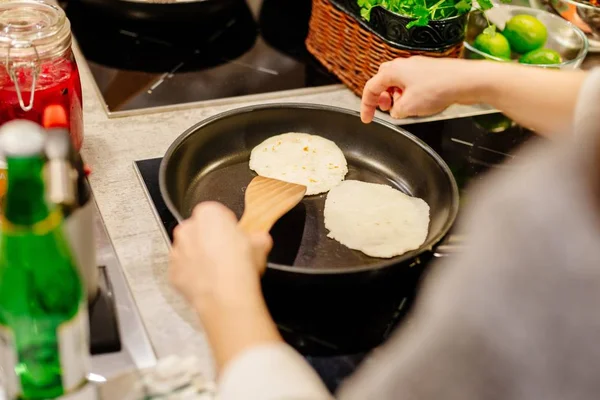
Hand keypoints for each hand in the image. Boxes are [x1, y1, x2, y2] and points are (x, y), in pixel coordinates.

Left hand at [169, 201, 281, 370]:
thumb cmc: (240, 266)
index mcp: (208, 214)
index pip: (217, 214)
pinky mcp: (173, 273)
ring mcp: (177, 251)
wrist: (226, 295)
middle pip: (200, 231)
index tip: (235, 237)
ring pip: (189, 251)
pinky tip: (210, 283)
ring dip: (201, 258)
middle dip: (211, 241)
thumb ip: (257, 238)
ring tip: (220, 272)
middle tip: (229, 255)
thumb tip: (260, 241)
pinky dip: (193, 276)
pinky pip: (183, 271)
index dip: (228, 227)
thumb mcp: (261, 244)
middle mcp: (187, 229)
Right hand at [361, 56, 483, 122]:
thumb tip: (395, 110)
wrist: (465, 81)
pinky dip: (409, 95)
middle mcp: (404, 65)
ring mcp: (417, 68)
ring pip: (398, 83)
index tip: (367, 118)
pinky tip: (419, 105)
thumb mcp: (407, 107)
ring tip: (404, 109)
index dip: (366, 105)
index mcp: (393, 71)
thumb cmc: (437, 88)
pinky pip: (412, 84)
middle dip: (381, 97)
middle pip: (383, 81)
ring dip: (396, 97)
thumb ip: (395, 110)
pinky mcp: (429, 73)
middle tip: (385, 109)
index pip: (371, 87)